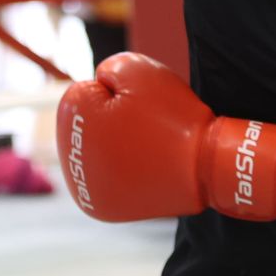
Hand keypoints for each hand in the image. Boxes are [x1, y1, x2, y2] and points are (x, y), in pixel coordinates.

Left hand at [57, 52, 275, 221]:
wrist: (206, 165)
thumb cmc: (171, 115)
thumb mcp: (137, 70)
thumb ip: (108, 69)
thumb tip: (97, 85)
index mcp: (73, 125)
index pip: (83, 94)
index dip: (115, 92)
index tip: (139, 106)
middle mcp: (69, 162)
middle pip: (85, 125)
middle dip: (110, 118)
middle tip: (144, 126)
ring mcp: (84, 190)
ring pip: (94, 150)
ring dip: (113, 144)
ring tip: (145, 145)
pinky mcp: (102, 207)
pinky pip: (105, 174)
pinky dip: (121, 168)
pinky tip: (142, 164)